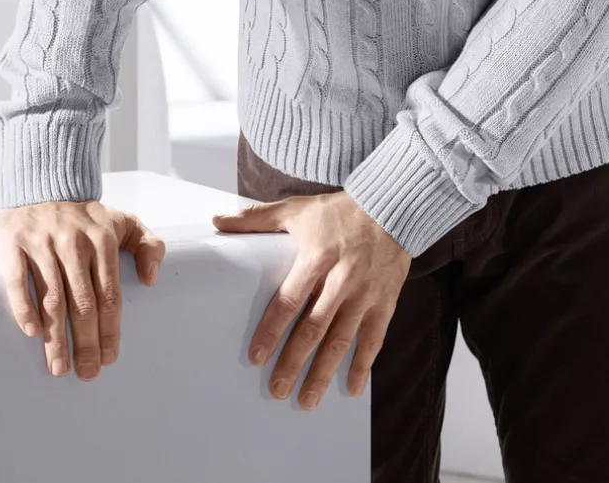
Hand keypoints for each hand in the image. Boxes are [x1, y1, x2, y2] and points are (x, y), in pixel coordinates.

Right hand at [0, 199, 165, 379]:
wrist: (42, 185)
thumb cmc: (85, 216)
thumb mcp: (123, 221)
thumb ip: (147, 244)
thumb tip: (151, 279)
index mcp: (103, 239)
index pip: (109, 294)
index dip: (110, 330)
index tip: (110, 359)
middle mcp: (73, 243)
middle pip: (82, 303)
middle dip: (87, 343)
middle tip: (87, 373)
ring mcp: (42, 243)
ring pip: (52, 298)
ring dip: (56, 338)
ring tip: (58, 367)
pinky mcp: (13, 244)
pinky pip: (18, 281)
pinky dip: (24, 308)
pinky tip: (32, 333)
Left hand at [211, 190, 410, 409]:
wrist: (391, 207)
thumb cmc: (339, 211)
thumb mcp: (297, 210)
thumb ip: (256, 218)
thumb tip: (217, 221)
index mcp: (317, 257)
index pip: (290, 299)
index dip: (272, 330)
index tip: (257, 356)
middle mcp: (342, 279)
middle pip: (314, 327)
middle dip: (294, 362)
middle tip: (277, 389)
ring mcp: (365, 293)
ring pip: (342, 340)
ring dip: (323, 373)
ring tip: (306, 400)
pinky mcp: (385, 301)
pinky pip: (374, 339)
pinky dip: (363, 365)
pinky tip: (350, 388)